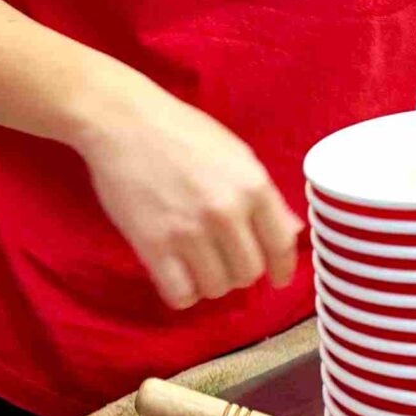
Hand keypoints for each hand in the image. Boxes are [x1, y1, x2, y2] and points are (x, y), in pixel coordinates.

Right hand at [76, 85, 300, 308]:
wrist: (123, 121)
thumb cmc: (181, 131)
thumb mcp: (236, 154)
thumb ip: (265, 197)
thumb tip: (293, 232)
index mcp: (253, 185)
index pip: (280, 246)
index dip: (282, 269)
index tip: (277, 280)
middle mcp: (227, 212)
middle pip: (248, 273)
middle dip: (239, 272)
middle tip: (223, 260)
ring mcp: (190, 231)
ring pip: (216, 288)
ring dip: (210, 282)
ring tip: (197, 264)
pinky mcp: (154, 246)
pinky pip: (181, 294)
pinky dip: (183, 293)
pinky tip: (177, 276)